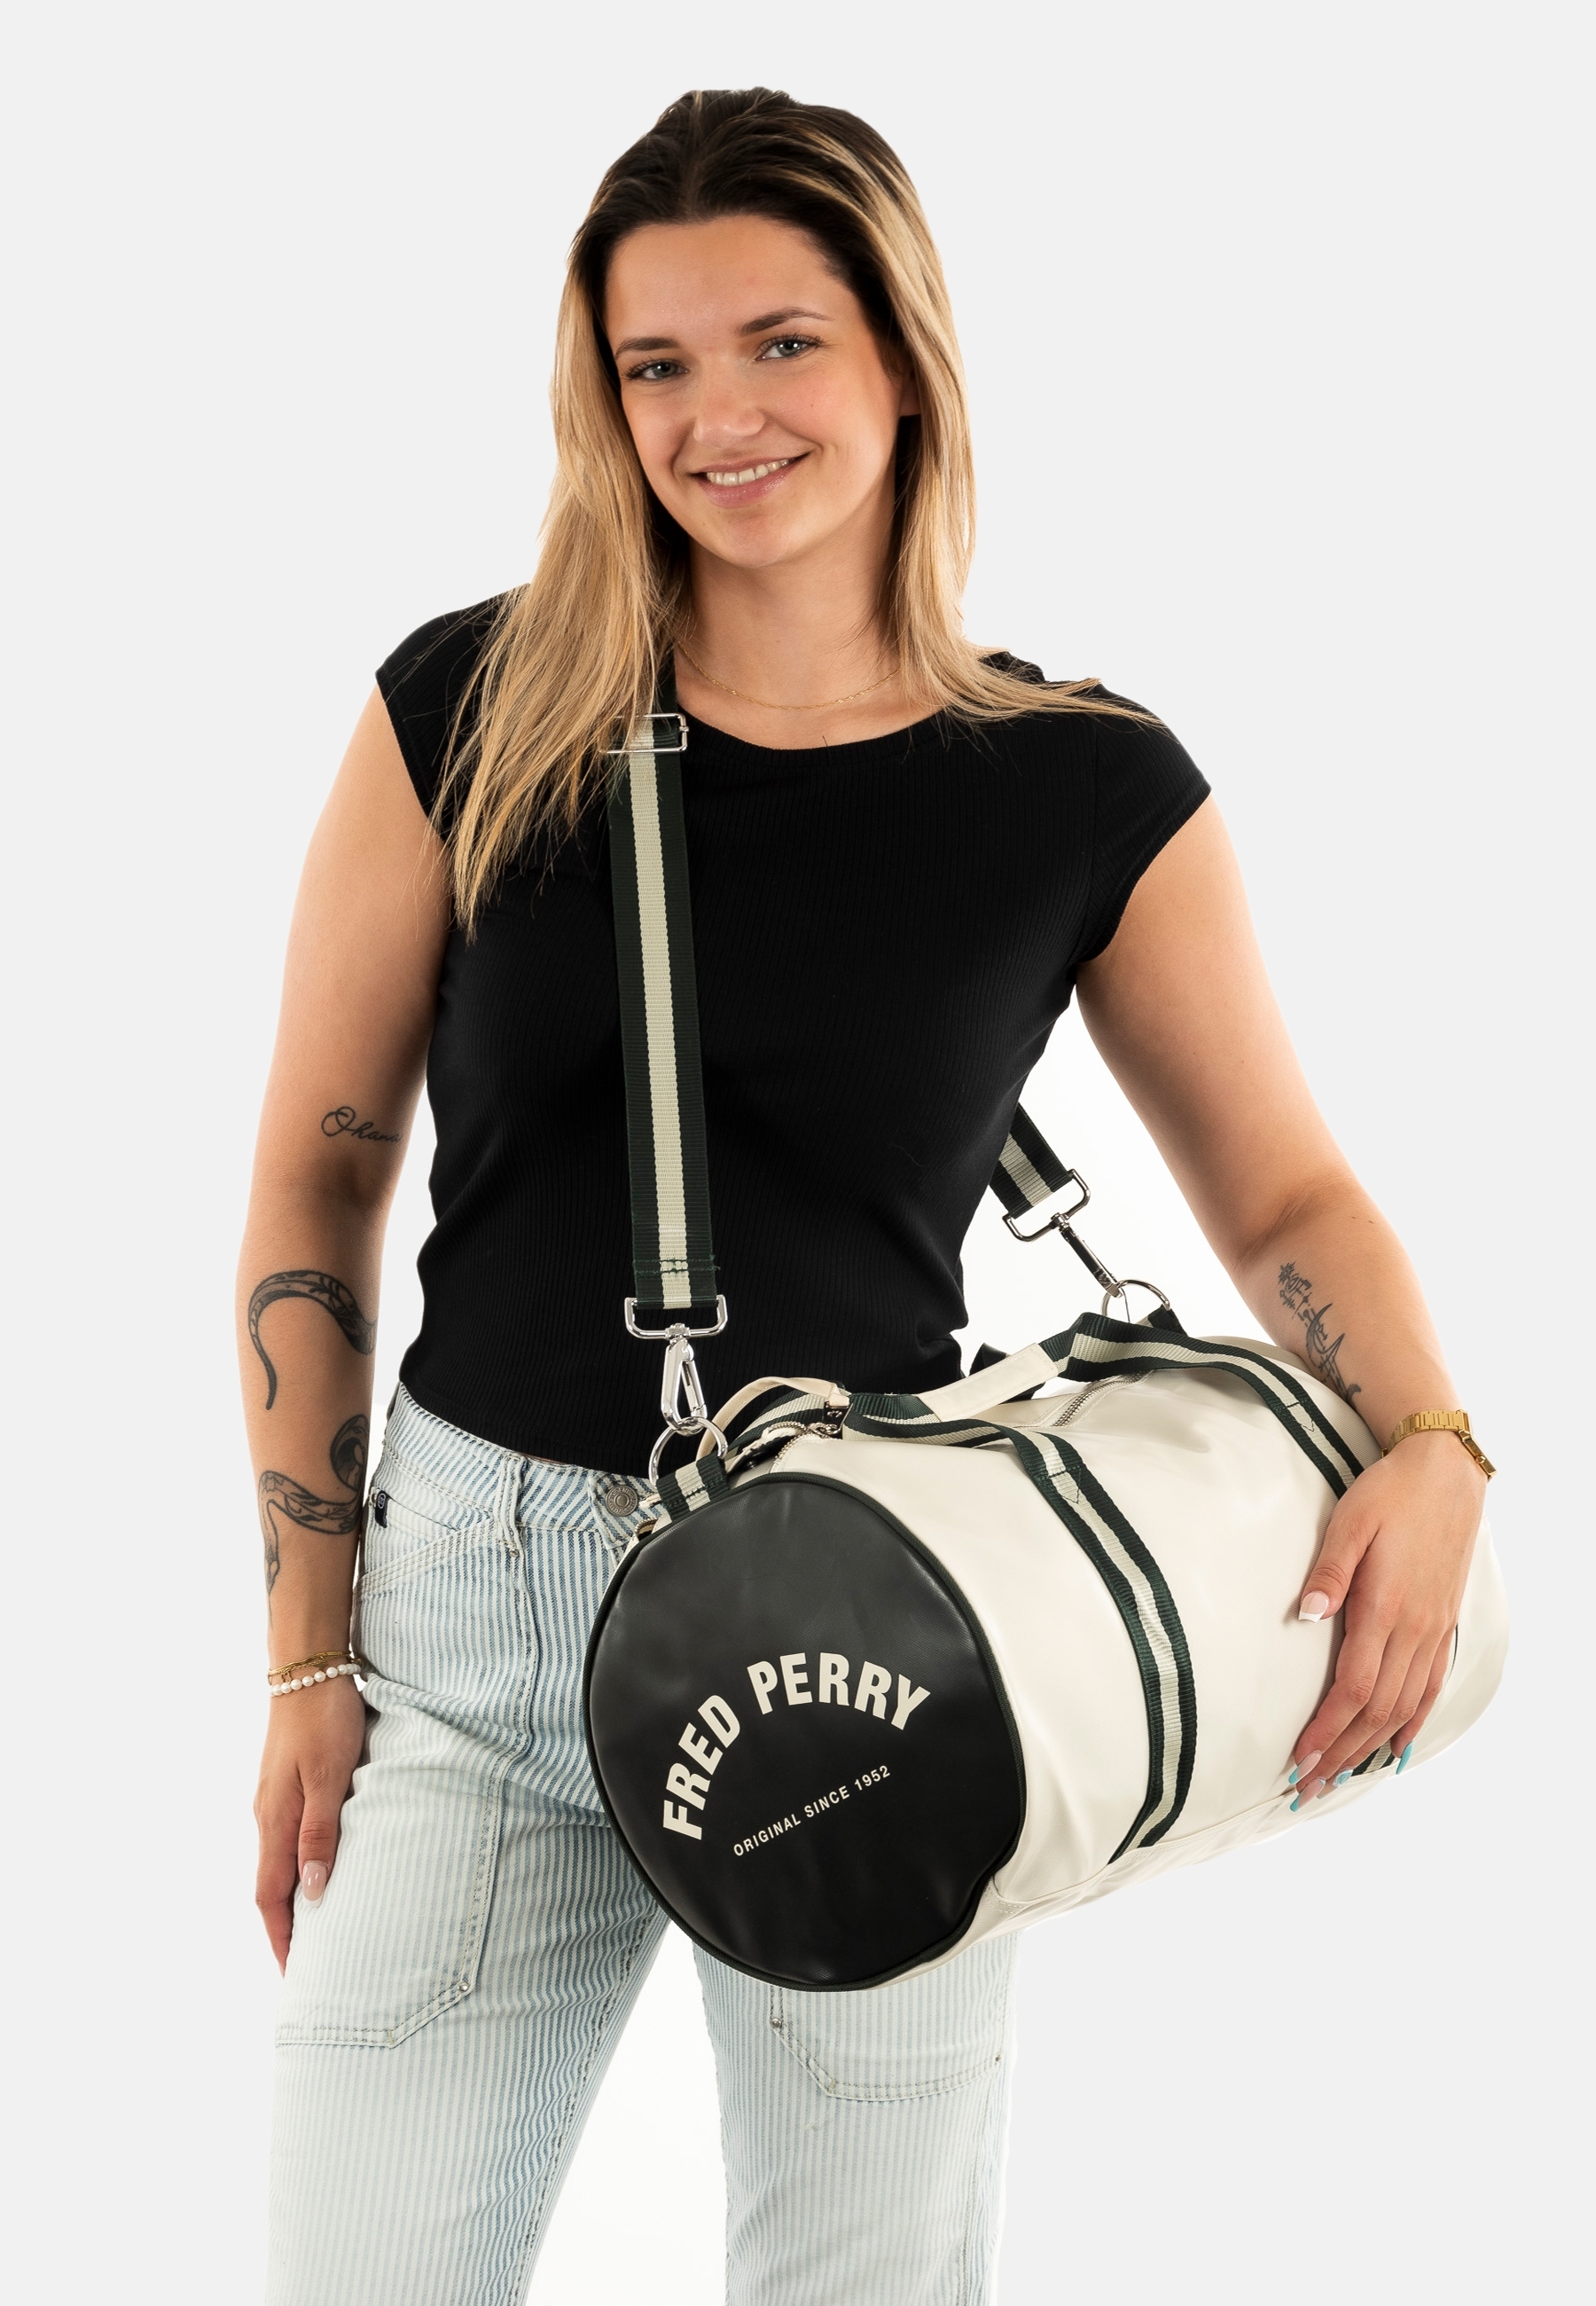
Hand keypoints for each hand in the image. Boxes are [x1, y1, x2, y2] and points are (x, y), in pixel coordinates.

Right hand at [254, 1675, 366, 1971]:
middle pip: (273, 1887)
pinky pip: (291, 1839)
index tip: (295, 1977)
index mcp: (275, 1821)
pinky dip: (302, 1866)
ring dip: (296, 1899)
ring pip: (282, 1863)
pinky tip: (323, 1868)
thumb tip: (313, 1893)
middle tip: (311, 1967)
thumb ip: (320, 1832)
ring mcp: (276, 1799)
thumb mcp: (329, 1776)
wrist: (308, 1667)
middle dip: (287, 1930)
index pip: (271, 1897)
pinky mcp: (288, 1783)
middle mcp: (268, 1816)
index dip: (283, 1939)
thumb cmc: (324, 1719)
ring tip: (321, 1929)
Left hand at [1289, 1431, 1485, 1799]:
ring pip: (1404, 1707)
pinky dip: (1413, 1723)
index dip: (1326, 1729)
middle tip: (1308, 1787)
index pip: (1353, 1688)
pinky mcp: (1442, 1623)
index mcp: (1385, 1608)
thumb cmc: (1390, 1494)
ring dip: (1370, 1746)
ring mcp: (1432, 1630)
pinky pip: (1430, 1687)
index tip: (1299, 1759)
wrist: (1446, 1474)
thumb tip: (1305, 1613)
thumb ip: (1328, 1571)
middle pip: (1376, 1711)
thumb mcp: (1349, 1522)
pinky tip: (1396, 1747)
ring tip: (1341, 1777)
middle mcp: (1413, 1629)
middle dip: (1341, 1753)